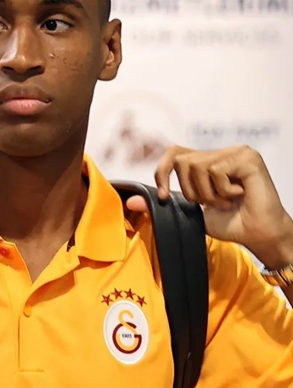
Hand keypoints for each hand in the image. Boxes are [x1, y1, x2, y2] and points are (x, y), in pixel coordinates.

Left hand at [126, 145, 292, 268]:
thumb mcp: (189, 213)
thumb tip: (131, 202)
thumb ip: (164, 203)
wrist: (257, 235)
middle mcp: (220, 152)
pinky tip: (239, 195)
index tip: (166, 197)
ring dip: (208, 193)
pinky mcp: (247, 157)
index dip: (163, 172)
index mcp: (207, 162)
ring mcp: (235, 152)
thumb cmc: (229, 224)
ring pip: (196, 166)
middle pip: (182, 161)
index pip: (173, 153)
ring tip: (226, 201)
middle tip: (212, 203)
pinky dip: (222, 190)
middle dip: (190, 190)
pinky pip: (215, 170)